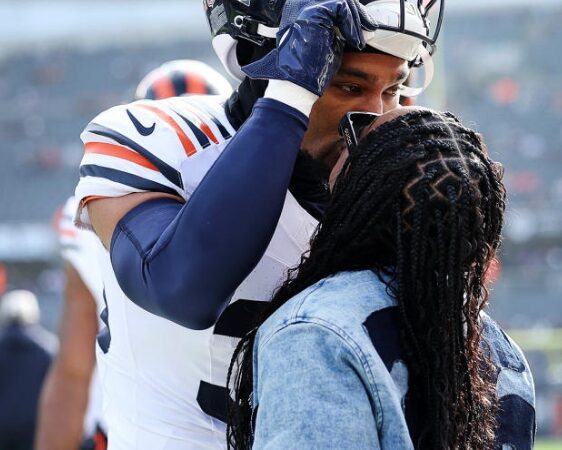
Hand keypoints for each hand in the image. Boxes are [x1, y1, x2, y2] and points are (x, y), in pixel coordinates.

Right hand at [242, 0, 364, 96]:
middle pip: (337, 2)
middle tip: (369, 26)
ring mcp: (307, 10)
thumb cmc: (311, 71)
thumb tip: (352, 28)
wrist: (299, 82)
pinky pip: (341, 8)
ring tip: (362, 35)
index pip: (333, 7)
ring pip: (341, 2)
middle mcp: (304, 9)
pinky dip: (351, 23)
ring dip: (356, 19)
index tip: (362, 28)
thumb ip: (337, 32)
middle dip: (356, 15)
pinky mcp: (314, 14)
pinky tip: (355, 38)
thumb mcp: (328, 45)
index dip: (350, 17)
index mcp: (305, 17)